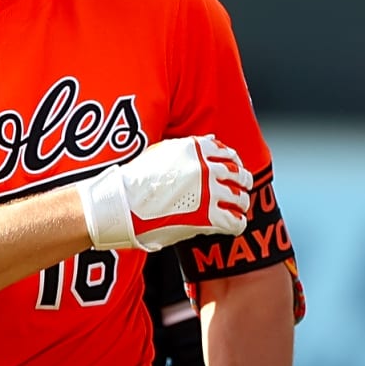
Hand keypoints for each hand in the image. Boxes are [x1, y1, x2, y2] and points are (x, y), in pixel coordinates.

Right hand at [79, 135, 250, 250]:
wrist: (122, 204)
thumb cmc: (135, 179)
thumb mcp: (162, 151)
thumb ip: (189, 147)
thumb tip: (211, 140)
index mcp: (196, 148)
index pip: (227, 153)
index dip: (233, 162)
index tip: (233, 169)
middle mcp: (206, 167)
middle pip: (238, 174)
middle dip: (242, 181)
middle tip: (241, 188)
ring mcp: (208, 192)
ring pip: (240, 197)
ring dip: (241, 203)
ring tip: (238, 208)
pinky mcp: (207, 217)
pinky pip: (235, 221)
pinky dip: (237, 224)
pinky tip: (233, 225)